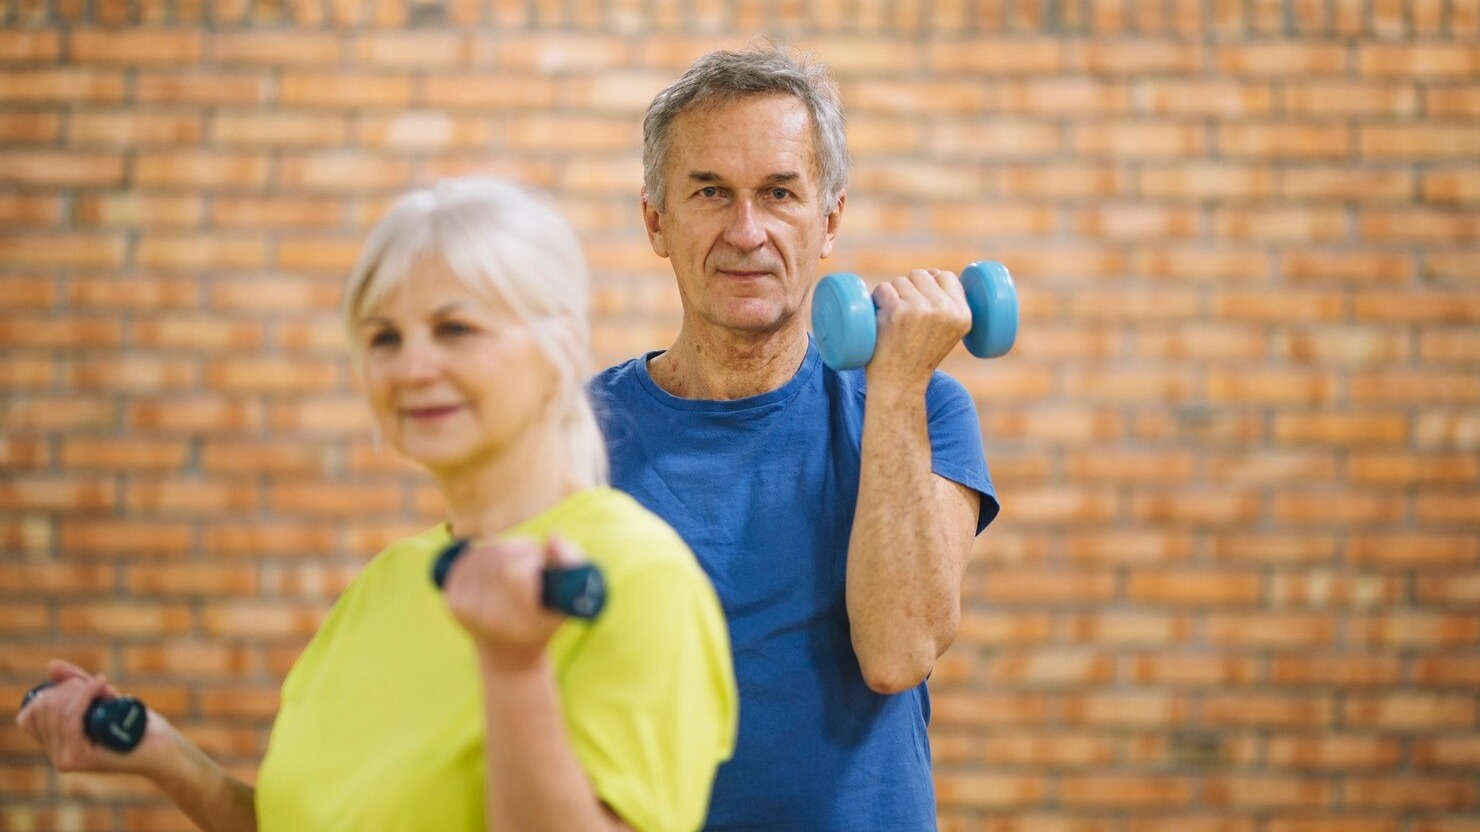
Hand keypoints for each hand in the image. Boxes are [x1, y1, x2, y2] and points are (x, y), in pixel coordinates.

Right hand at [16, 660, 172, 775]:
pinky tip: (101, 684)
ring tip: (105, 688)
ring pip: (57, 710)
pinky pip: (70, 719)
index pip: (29, 714)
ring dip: (81, 689)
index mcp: (55, 743)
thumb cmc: (136, 723)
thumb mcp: (102, 697)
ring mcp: (65, 759)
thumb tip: (50, 665)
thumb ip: (75, 682)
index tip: (81, 684)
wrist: (164, 746)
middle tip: (100, 686)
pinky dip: (85, 695)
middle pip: (43, 707)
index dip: (50, 693)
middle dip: (71, 687)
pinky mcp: (78, 759)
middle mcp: (55, 755)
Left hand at [442, 535, 586, 666]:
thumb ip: (573, 562)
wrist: (508, 657)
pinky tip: (495, 564)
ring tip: (517, 561)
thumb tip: (551, 536)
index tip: (544, 563)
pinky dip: (483, 553)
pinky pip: (466, 559)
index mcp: (520, 623)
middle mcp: (489, 618)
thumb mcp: (572, 598)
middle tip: (533, 558)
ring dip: (504, 547)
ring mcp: (466, 610)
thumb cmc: (546, 622)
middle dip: (521, 547)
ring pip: (484, 552)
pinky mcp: (452, 602)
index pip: (516, 573)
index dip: (533, 556)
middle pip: (499, 556)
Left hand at [868, 268, 972, 390]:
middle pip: (921, 275)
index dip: (930, 282)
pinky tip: (879, 317)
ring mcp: (920, 309)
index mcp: (962, 314)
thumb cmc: (918, 359)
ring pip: (900, 281)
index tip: (920, 301)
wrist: (899, 385)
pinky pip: (883, 288)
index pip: (946, 276)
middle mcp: (944, 310)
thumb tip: (933, 273)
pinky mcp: (896, 311)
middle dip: (909, 289)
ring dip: (891, 295)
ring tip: (893, 321)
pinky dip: (876, 299)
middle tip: (904, 316)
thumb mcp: (948, 334)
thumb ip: (948, 306)